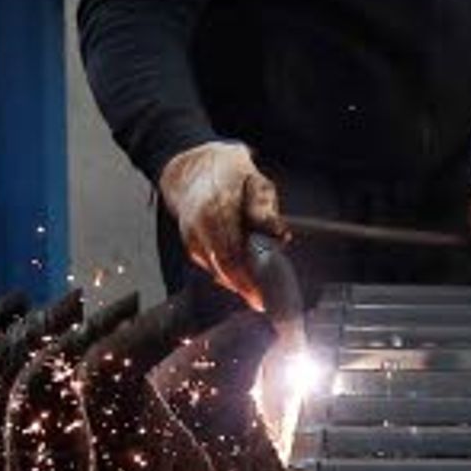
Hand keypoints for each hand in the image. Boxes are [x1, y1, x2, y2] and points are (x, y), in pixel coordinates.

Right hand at [159, 140, 285, 305]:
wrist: (190, 169)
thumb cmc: (228, 174)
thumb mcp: (256, 180)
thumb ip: (266, 208)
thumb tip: (280, 234)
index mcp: (217, 210)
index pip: (231, 255)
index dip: (245, 281)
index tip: (260, 299)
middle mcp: (199, 227)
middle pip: (222, 269)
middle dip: (243, 288)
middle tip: (261, 301)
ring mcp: (192, 238)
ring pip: (216, 271)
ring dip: (237, 281)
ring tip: (255, 287)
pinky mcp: (190, 245)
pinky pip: (211, 265)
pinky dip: (228, 272)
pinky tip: (241, 272)